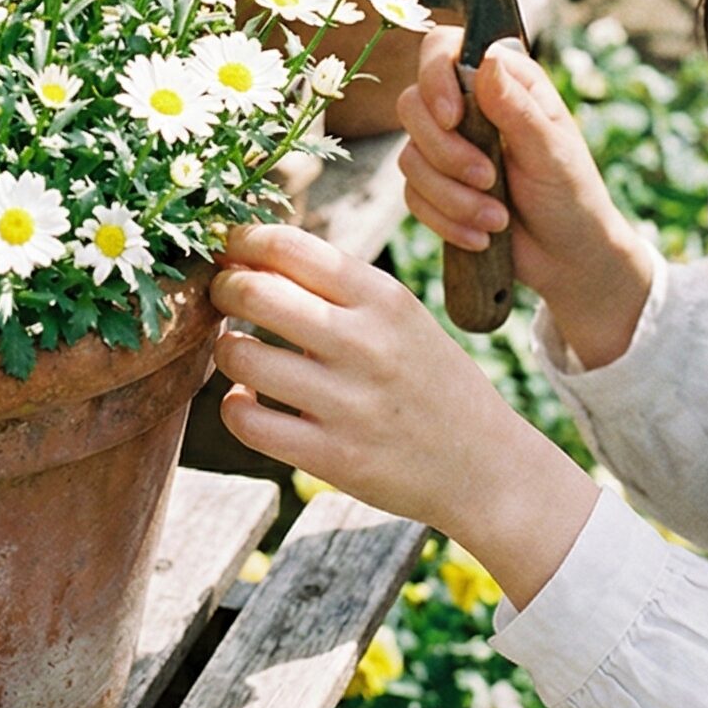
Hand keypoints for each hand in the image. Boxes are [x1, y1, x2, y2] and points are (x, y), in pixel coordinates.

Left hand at [210, 222, 600, 610]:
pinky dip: (234, 406)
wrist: (485, 466)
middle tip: (222, 296)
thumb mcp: (401, 315)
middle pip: (252, 291)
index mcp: (382, 297)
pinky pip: (246, 420)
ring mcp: (348, 404)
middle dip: (222, 288)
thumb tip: (249, 253)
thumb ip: (337, 285)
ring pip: (239, 355)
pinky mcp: (332, 458)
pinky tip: (249, 399)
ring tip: (240, 351)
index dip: (242, 241)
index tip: (229, 249)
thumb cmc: (429, 378)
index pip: (289, 246)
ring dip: (225, 348)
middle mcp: (365, 344)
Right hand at [397, 28, 652, 369]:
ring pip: (410, 157)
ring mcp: (446, 147)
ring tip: (496, 219)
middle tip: (489, 180)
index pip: (442, 49)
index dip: (434, 78)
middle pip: (413, 105)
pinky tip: (481, 235)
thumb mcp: (552, 152)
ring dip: (452, 196)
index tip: (452, 119)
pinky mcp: (434, 186)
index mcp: (502, 81)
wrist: (568, 260)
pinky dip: (445, 220)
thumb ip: (517, 108)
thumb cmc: (573, 197)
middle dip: (446, 153)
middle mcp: (467, 107)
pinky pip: (412, 196)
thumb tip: (486, 60)